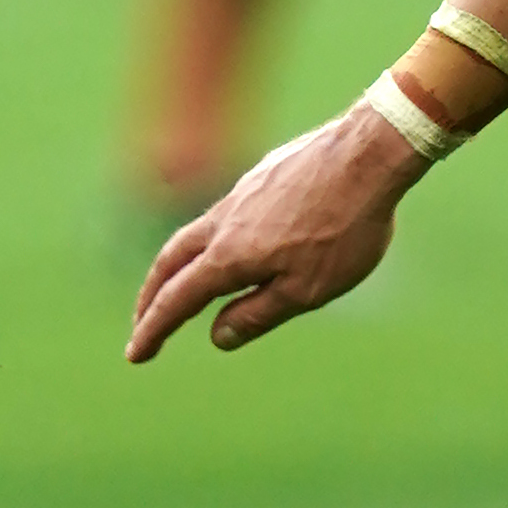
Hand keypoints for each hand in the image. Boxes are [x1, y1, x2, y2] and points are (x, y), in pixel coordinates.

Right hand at [128, 107, 412, 362]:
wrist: (371, 153)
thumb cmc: (346, 228)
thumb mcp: (307, 290)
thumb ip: (257, 314)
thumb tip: (216, 336)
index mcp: (229, 256)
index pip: (176, 300)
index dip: (153, 330)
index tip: (136, 355)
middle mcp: (224, 220)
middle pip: (170, 261)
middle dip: (152, 295)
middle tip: (144, 321)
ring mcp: (242, 192)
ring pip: (196, 231)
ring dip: (180, 263)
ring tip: (182, 283)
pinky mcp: (264, 174)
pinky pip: (227, 211)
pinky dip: (214, 236)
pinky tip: (237, 240)